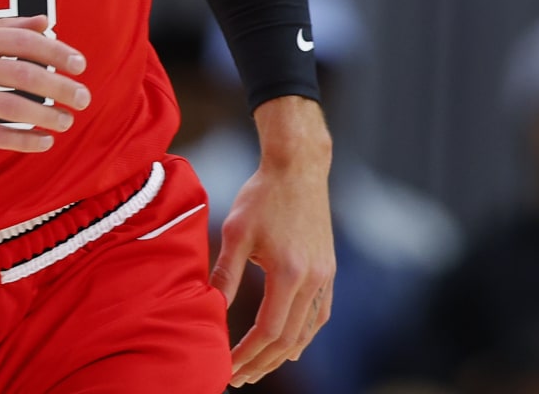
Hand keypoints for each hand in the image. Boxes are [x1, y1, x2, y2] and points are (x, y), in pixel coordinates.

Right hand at [0, 16, 89, 151]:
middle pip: (21, 74)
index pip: (22, 41)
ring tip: (66, 122)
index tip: (80, 65)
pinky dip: (21, 140)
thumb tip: (48, 23)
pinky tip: (43, 142)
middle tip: (83, 98)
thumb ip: (5, 27)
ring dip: (45, 116)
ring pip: (9, 107)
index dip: (56, 52)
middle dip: (59, 87)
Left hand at [212, 103, 334, 385]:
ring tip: (258, 368)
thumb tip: (209, 309)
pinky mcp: (329, 268)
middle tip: (236, 378)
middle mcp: (313, 280)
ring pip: (307, 331)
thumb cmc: (262, 195)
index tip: (226, 368)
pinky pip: (320, 314)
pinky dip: (304, 335)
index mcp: (290, 273)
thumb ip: (225, 274)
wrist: (298, 166)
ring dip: (282, 355)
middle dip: (262, 363)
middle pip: (289, 340)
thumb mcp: (236, 232)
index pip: (268, 331)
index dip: (247, 354)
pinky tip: (291, 347)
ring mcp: (325, 275)